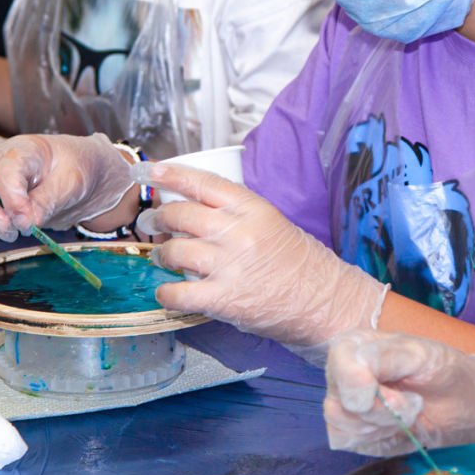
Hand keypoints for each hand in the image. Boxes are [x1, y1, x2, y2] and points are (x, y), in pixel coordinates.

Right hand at [0, 134, 138, 240]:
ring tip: (8, 233)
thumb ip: (48, 200)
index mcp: (24, 149)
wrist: (80, 171)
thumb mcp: (72, 183)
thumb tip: (25, 223)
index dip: (12, 200)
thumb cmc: (77, 168)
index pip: (5, 171)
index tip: (28, 223)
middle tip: (9, 232)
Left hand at [135, 164, 387, 354]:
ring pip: (174, 250)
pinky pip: (179, 292)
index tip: (148, 171)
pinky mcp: (224, 299)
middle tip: (153, 223)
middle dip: (159, 217)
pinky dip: (165, 293)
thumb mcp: (273, 224)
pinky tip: (166, 293)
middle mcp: (239, 232)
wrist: (326, 302)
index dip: (170, 174)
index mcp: (253, 208)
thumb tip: (195, 212)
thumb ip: (237, 215)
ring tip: (161, 257)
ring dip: (160, 254)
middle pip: (181, 214)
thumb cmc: (303, 265)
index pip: (203, 183)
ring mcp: (230, 265)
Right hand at [324, 330, 474, 455]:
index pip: (341, 366)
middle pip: (339, 403)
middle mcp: (341, 372)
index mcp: (354, 345)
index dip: (364, 386)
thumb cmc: (442, 370)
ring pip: (340, 425)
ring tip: (406, 415)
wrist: (460, 403)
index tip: (400, 396)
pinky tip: (394, 429)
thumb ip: (386, 355)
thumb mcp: (420, 353)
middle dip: (381, 412)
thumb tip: (357, 366)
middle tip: (412, 405)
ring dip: (380, 426)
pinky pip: (345, 441)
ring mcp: (342, 402)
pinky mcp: (348, 430)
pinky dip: (374, 439)